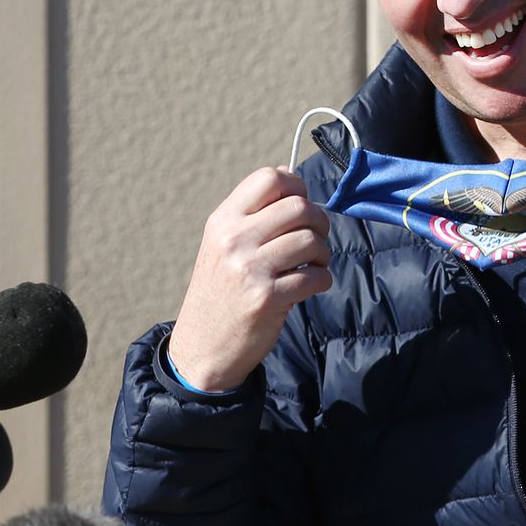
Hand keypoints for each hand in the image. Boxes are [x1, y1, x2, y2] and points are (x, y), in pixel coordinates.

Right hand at [169, 167, 332, 390]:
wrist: (203, 346)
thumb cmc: (222, 290)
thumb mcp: (223, 244)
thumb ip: (254, 214)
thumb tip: (293, 178)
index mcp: (223, 220)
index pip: (269, 178)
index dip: (297, 187)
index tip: (301, 206)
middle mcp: (234, 240)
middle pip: (299, 207)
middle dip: (319, 222)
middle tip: (314, 241)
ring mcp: (249, 269)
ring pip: (311, 240)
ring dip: (323, 253)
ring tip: (313, 264)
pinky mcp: (267, 298)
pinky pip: (315, 276)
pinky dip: (322, 280)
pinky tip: (310, 285)